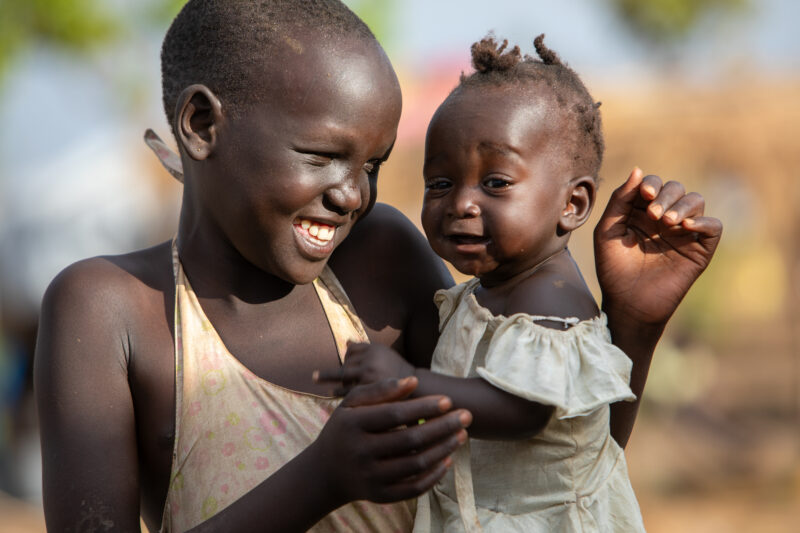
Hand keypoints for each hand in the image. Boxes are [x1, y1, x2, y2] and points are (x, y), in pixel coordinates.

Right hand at [310, 377, 470, 504]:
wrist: (325, 472)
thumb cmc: (344, 429)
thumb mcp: (352, 405)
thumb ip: (380, 390)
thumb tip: (413, 380)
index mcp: (352, 425)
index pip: (394, 415)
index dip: (423, 407)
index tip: (448, 400)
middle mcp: (360, 453)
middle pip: (409, 440)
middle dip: (442, 427)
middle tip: (466, 416)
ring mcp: (370, 477)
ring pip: (415, 464)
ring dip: (443, 449)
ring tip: (461, 435)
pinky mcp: (380, 496)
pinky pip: (413, 488)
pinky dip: (434, 475)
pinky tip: (447, 459)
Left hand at [314, 343, 414, 394]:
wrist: (415, 389)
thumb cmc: (396, 371)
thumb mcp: (383, 354)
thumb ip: (364, 348)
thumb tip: (346, 343)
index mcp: (375, 348)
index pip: (351, 350)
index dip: (346, 356)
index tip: (343, 361)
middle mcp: (371, 358)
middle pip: (347, 361)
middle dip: (340, 367)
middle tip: (327, 374)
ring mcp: (368, 374)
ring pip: (344, 374)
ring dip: (332, 378)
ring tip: (317, 377)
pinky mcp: (367, 389)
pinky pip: (348, 390)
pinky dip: (338, 391)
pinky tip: (330, 393)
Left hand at [594, 168, 722, 326]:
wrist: (628, 303)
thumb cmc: (614, 269)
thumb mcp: (608, 231)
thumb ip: (620, 200)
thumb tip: (638, 169)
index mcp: (642, 211)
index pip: (653, 184)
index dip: (651, 184)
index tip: (645, 195)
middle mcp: (665, 218)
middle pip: (676, 188)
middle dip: (666, 195)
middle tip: (654, 215)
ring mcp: (684, 232)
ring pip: (696, 201)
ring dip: (683, 206)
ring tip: (666, 222)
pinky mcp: (700, 249)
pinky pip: (713, 226)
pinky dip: (704, 221)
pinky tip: (686, 227)